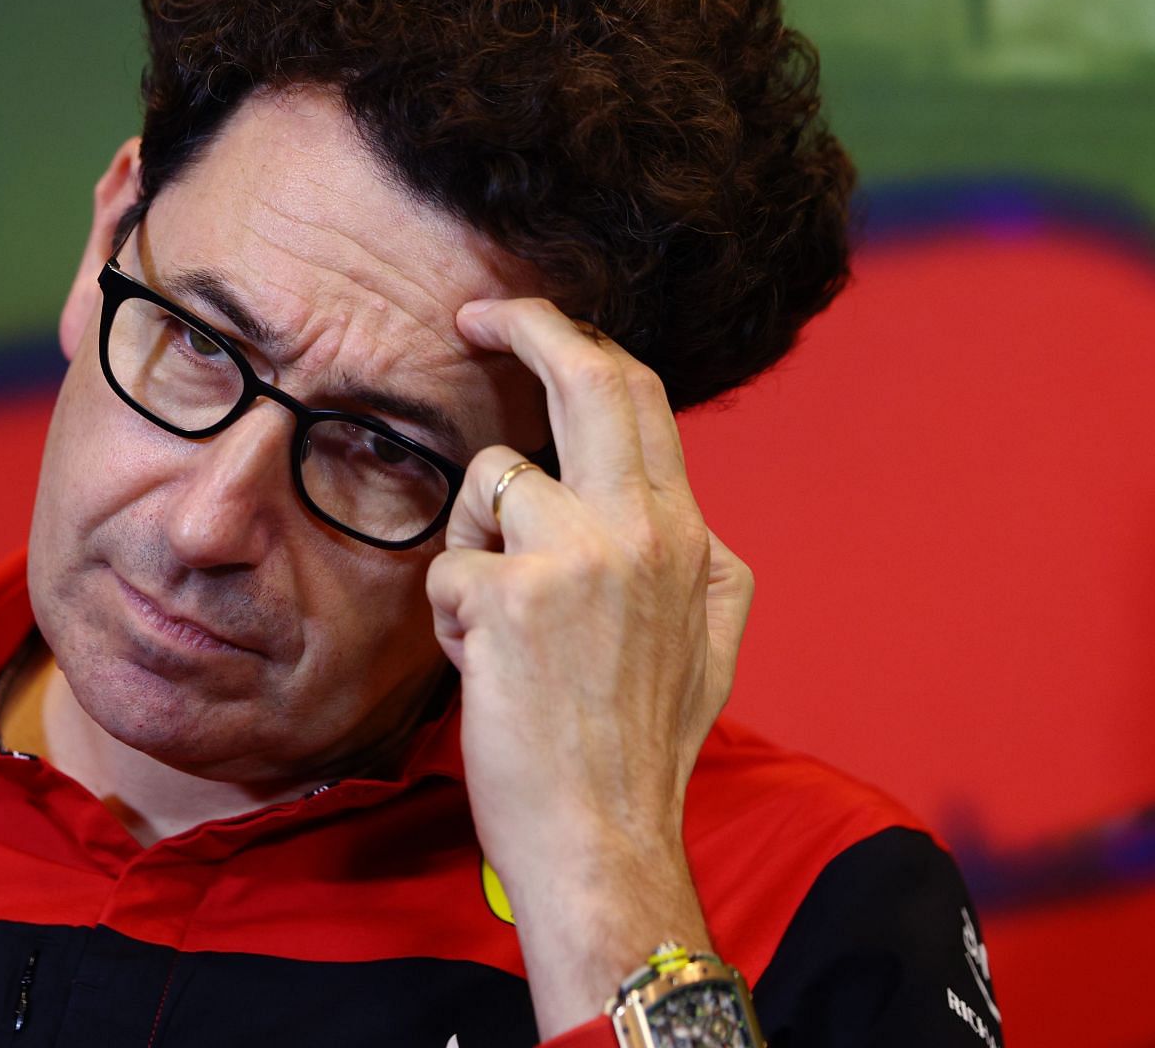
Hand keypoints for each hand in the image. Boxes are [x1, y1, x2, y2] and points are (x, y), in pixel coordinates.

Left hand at [425, 297, 754, 1033]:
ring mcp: (583, 557)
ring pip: (491, 478)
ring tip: (497, 631)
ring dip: (472, 546)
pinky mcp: (512, 594)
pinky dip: (451, 614)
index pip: (644, 404)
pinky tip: (483, 667)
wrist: (606, 842)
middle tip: (477, 311)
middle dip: (530, 324)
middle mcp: (649, 533)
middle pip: (593, 379)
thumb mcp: (704, 645)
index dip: (583, 348)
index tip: (535, 327)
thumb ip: (686, 559)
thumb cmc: (636, 752)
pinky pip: (449, 563)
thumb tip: (666, 500)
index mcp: (695, 542)